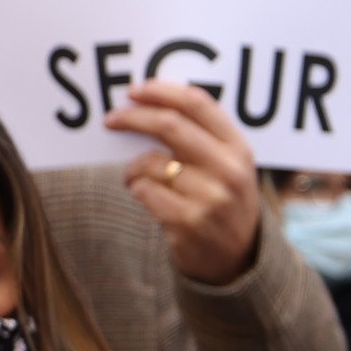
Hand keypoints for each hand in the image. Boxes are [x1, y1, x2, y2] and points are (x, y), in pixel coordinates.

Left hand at [104, 78, 262, 284]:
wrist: (238, 259)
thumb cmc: (223, 202)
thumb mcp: (228, 166)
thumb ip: (201, 136)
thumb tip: (149, 103)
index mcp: (238, 148)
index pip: (198, 104)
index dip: (162, 91)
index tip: (135, 91)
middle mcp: (228, 170)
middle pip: (170, 125)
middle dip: (134, 117)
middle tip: (112, 119)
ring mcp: (209, 198)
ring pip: (150, 162)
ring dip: (133, 167)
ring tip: (138, 177)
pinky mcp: (188, 222)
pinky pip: (144, 191)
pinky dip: (136, 189)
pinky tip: (146, 196)